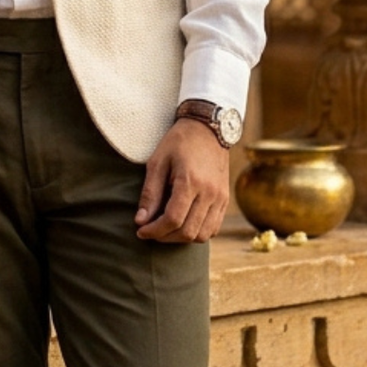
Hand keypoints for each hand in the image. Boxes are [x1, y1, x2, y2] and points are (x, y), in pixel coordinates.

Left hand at [135, 118, 229, 242]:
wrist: (208, 129)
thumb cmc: (178, 142)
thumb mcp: (158, 162)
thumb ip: (150, 193)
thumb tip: (141, 221)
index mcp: (191, 181)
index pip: (173, 219)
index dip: (154, 230)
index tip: (141, 231)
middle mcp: (210, 193)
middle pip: (187, 232)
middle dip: (165, 237)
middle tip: (150, 231)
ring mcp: (220, 198)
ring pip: (203, 235)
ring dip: (181, 238)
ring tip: (165, 229)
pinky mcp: (225, 200)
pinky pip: (214, 228)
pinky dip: (198, 232)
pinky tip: (183, 223)